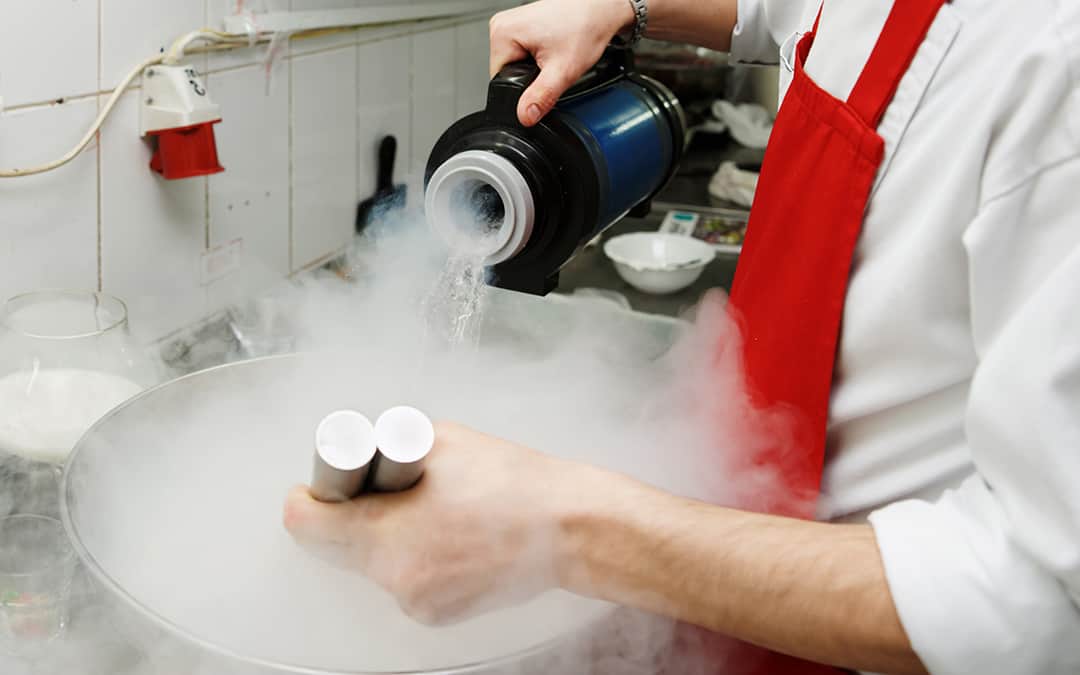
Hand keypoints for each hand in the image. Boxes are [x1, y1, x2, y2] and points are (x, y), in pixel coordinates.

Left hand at [283, 421, 588, 624]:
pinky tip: (451, 536)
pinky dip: (415, 559)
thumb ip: (390, 451)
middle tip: (382, 489)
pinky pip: (404, 582)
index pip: (307, 525)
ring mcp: (417, 601)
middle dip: (349, 516)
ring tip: (432, 510)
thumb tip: (359, 454)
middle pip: (336, 548)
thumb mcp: (442, 441)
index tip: (316, 487)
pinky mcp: (437, 614)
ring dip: (385, 538)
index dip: (308, 498)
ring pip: (371, 565)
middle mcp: (396, 577)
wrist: (569, 527)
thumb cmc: (514, 482)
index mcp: (388, 532)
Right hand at [489, 0, 635, 125]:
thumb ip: (541, 97)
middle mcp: (500, 26)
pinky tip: (551, 49)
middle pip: (506, 73)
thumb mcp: (562, 71)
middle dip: (529, 78)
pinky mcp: (519, 26)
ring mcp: (509, 24)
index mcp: (502, 34)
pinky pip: (520, 53)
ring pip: (514, 64)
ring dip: (533, 68)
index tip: (543, 78)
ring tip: (553, 55)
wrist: (599, 9)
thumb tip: (524, 116)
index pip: (498, 81)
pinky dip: (536, 57)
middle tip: (552, 65)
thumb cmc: (585, 27)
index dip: (522, 90)